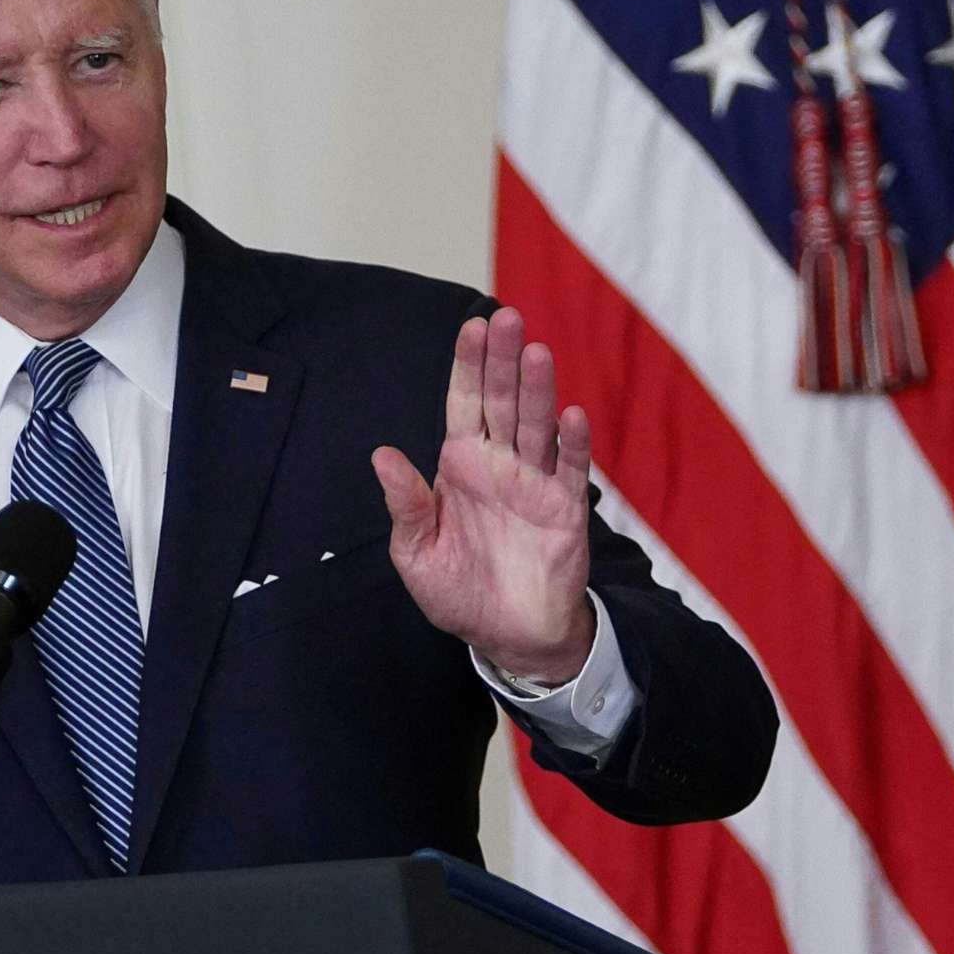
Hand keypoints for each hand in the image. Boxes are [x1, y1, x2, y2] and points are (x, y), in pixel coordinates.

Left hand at [373, 307, 595, 684]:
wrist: (506, 635)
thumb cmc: (458, 591)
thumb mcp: (416, 552)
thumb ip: (405, 504)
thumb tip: (382, 455)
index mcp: (460, 467)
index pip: (464, 404)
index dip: (468, 365)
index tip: (473, 327)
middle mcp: (499, 465)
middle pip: (503, 401)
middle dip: (503, 360)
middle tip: (508, 317)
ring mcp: (535, 483)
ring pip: (537, 425)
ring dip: (538, 390)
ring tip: (537, 352)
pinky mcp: (565, 509)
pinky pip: (571, 470)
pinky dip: (572, 444)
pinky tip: (569, 417)